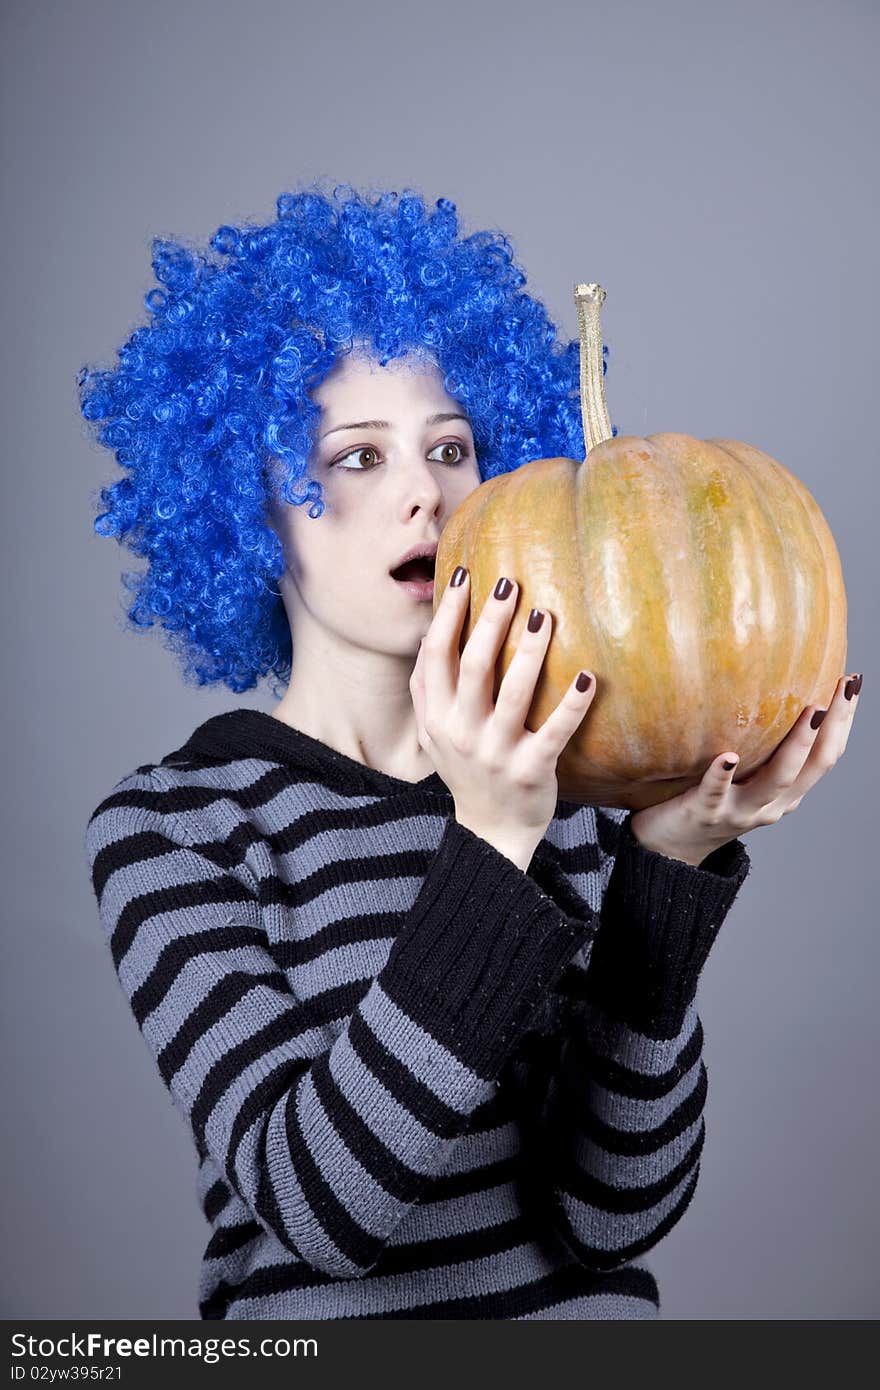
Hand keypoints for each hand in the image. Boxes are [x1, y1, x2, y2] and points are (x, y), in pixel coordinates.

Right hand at [409, 568, 596, 865]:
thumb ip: (425, 690)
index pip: (435, 656)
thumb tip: (427, 634)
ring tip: (545, 616)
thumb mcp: (433, 734)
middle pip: (473, 666)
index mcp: (438, 717)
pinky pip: (554, 734)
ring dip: (528, 653)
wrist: (491, 833)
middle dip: (490, 622)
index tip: (462, 576)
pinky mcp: (531, 771)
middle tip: (510, 584)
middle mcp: (461, 732)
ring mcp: (496, 753)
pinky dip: (571, 706)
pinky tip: (587, 678)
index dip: (447, 615)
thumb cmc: (467, 771)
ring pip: (512, 694)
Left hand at [630, 673, 863, 865]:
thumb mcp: (744, 777)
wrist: (671, 850)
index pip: (825, 756)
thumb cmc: (708, 801)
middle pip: (813, 765)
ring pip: (777, 780)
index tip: (853, 684)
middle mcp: (770, 805)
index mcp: (785, 794)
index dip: (843, 722)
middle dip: (832, 726)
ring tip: (810, 712)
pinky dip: (722, 775)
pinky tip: (727, 755)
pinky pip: (715, 793)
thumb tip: (770, 688)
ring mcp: (740, 811)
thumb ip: (760, 747)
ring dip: (796, 745)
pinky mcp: (705, 814)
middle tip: (844, 689)